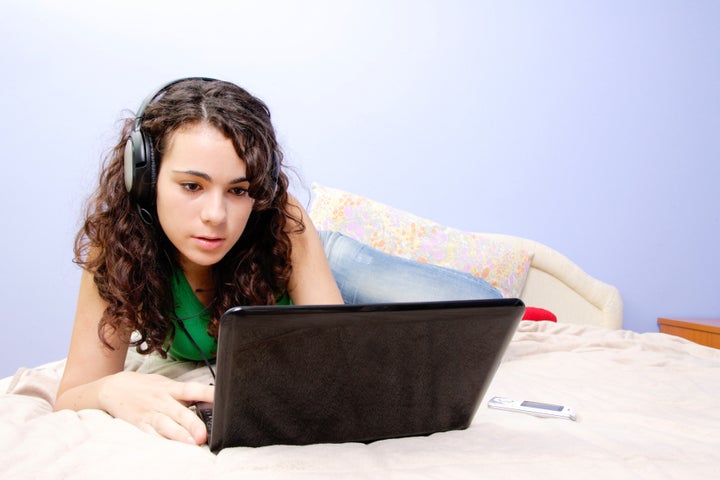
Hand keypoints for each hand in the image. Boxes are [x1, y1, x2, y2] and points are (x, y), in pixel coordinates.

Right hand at [98, 371, 213, 444]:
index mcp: (170, 388)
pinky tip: (167, 448)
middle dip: (192, 424)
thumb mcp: (165, 383)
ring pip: (165, 425)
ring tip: (190, 444)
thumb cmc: (145, 386)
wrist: (112, 387)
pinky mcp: (138, 424)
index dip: (207, 392)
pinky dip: (158, 442)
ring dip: (178, 435)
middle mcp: (161, 400)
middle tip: (204, 434)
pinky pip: (149, 435)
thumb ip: (183, 392)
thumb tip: (206, 399)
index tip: (220, 398)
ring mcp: (149, 413)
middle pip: (179, 412)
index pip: (192, 389)